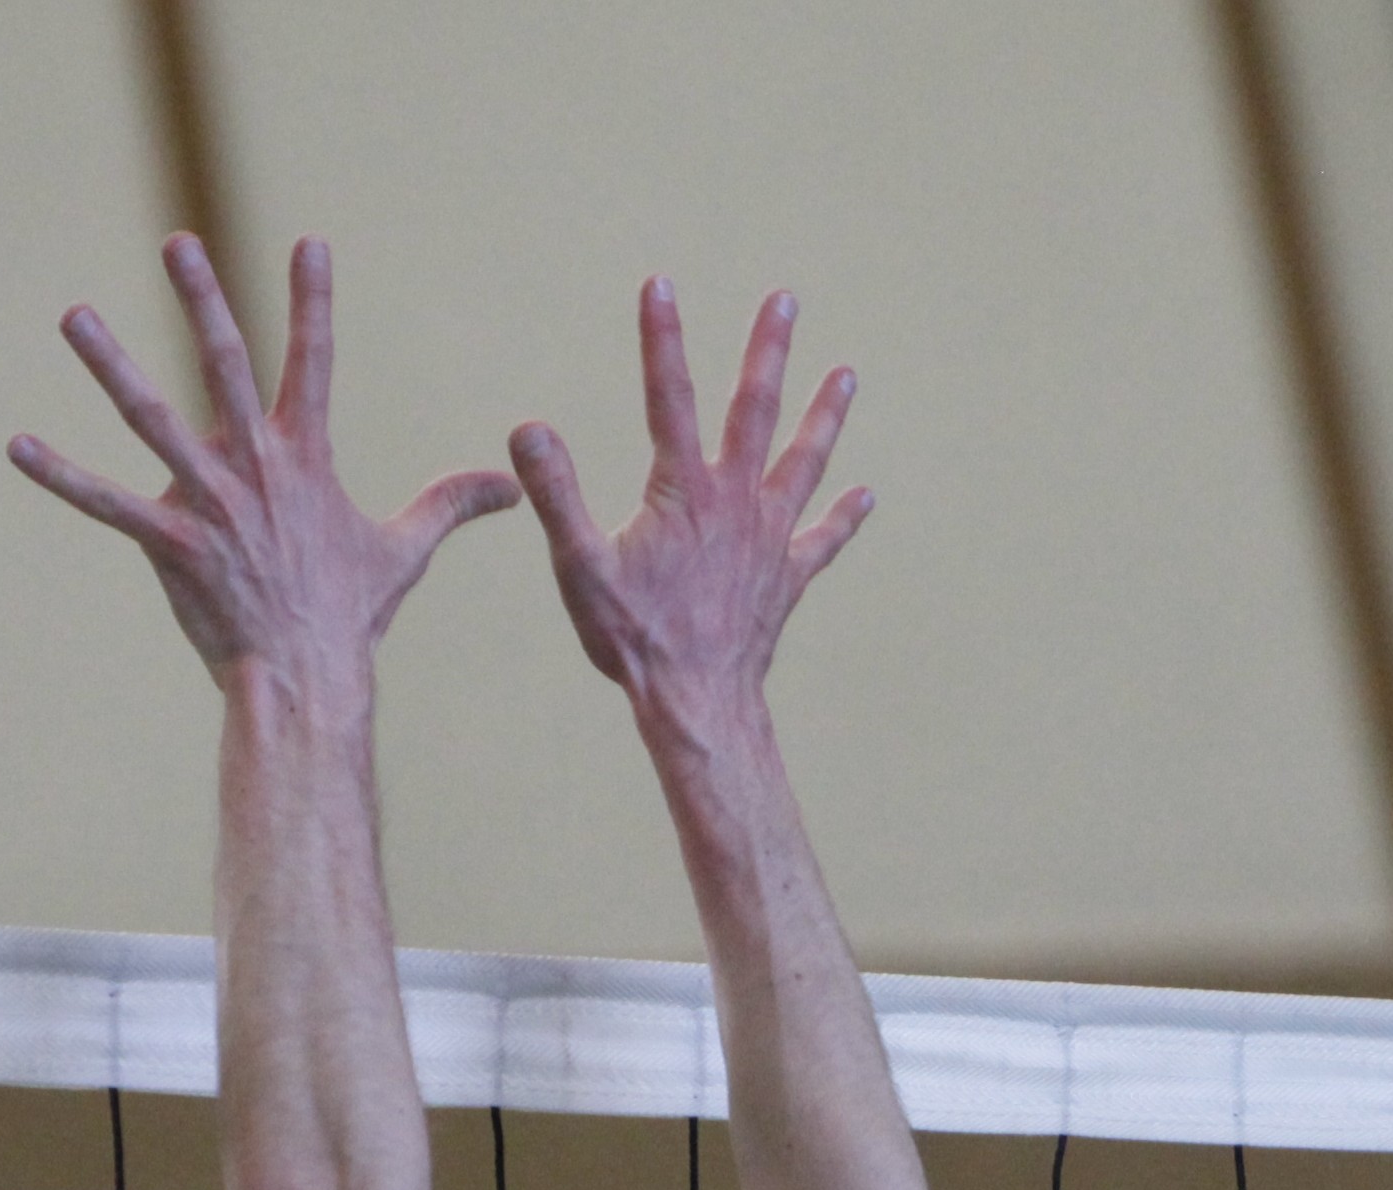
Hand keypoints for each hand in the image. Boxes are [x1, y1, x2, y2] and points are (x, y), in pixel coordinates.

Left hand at [10, 233, 519, 689]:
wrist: (308, 682)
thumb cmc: (349, 618)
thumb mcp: (404, 551)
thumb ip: (450, 505)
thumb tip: (512, 487)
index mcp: (306, 458)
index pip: (314, 362)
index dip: (313, 301)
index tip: (310, 242)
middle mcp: (257, 467)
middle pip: (226, 365)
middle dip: (203, 300)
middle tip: (178, 242)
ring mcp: (211, 504)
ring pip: (154, 420)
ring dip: (110, 366)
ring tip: (74, 315)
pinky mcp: (172, 546)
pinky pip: (107, 506)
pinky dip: (60, 476)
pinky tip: (16, 447)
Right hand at [510, 286, 872, 745]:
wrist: (696, 701)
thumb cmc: (634, 639)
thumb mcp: (580, 567)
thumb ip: (556, 495)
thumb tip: (528, 428)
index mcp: (684, 492)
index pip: (667, 398)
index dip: (662, 339)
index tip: (660, 284)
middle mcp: (736, 502)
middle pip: (755, 410)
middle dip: (768, 351)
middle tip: (785, 300)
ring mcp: (769, 539)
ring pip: (805, 463)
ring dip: (824, 417)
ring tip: (846, 376)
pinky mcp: (786, 579)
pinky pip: (821, 542)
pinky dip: (843, 519)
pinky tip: (865, 497)